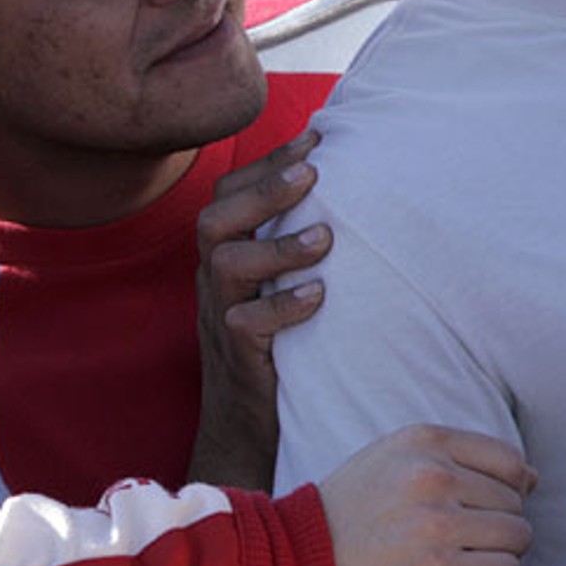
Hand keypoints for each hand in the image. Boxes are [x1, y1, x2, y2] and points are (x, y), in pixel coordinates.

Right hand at [188, 130, 329, 487]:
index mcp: (223, 258)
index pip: (229, 194)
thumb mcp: (276, 288)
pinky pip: (244, 324)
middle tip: (314, 175)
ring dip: (276, 246)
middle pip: (215, 219)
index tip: (316, 137)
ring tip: (324, 239)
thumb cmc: (277, 348)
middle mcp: (214, 283)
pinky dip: (282, 307)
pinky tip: (318, 297)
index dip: (268, 163)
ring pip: (225, 265)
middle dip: (264, 191)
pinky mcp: (238, 357)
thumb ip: (294, 245)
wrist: (247, 428)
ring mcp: (221, 319)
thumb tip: (351, 192)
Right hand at [320, 424, 533, 565]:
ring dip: (497, 553)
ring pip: (516, 537)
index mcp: (421, 440)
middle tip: (457, 540)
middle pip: (514, 502)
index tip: (480, 507)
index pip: (508, 460)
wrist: (295, 561)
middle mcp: (431, 475)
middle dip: (497, 524)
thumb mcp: (388, 461)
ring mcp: (435, 522)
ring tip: (457, 558)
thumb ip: (451, 458)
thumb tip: (530, 478)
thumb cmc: (346, 514)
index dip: (506, 489)